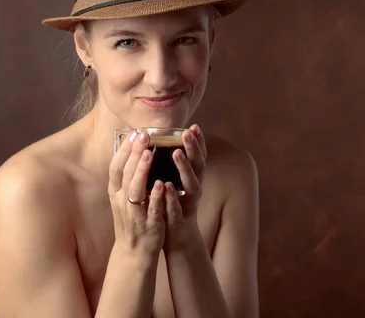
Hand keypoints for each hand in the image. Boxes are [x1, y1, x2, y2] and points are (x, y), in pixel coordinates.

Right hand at [108, 131, 165, 255]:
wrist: (134, 252)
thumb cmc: (132, 218)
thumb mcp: (123, 196)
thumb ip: (128, 176)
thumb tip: (133, 149)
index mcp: (116, 192)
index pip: (116, 167)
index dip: (123, 150)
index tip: (132, 133)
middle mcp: (122, 201)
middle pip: (126, 174)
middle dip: (134, 154)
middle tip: (143, 135)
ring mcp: (134, 213)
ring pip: (135, 190)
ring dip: (141, 171)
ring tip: (148, 154)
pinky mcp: (148, 224)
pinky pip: (151, 209)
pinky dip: (154, 197)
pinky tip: (161, 184)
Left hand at [164, 124, 206, 250]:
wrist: (178, 238)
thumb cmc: (175, 205)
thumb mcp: (178, 183)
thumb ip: (177, 167)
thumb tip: (170, 143)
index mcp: (193, 179)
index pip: (199, 157)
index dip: (199, 142)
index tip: (194, 126)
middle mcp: (195, 188)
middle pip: (198, 166)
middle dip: (193, 148)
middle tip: (187, 133)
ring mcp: (189, 204)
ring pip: (191, 184)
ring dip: (184, 168)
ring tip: (177, 153)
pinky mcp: (180, 218)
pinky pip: (176, 206)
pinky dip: (171, 196)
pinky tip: (165, 185)